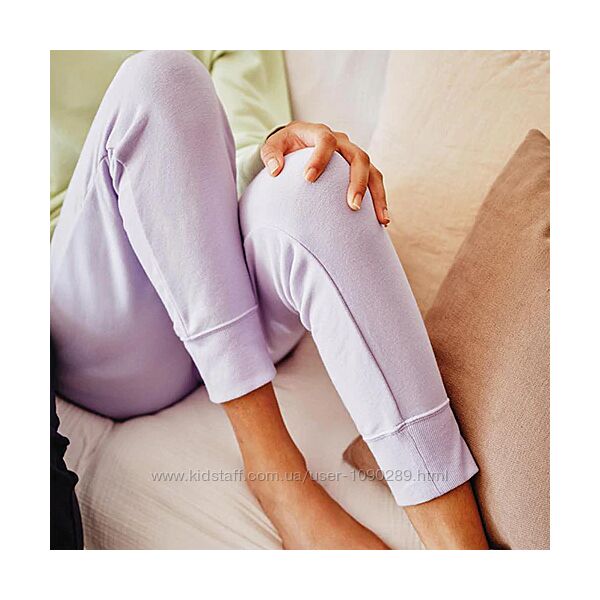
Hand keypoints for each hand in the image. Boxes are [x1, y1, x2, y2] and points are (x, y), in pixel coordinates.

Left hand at [260, 121, 389, 226]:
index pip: (326, 141)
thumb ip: (270, 154)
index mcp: (320, 133)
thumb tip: (275, 170)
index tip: (308, 179)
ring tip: (380, 219)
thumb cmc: (285, 146)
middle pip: (359, 157)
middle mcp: (342, 142)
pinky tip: (381, 221)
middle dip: (358, 182)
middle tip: (353, 205)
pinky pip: (374, 183)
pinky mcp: (359, 170)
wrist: (297, 144)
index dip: (320, 158)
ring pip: (373, 171)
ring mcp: (353, 156)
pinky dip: (379, 201)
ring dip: (377, 195)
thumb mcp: (273, 145)